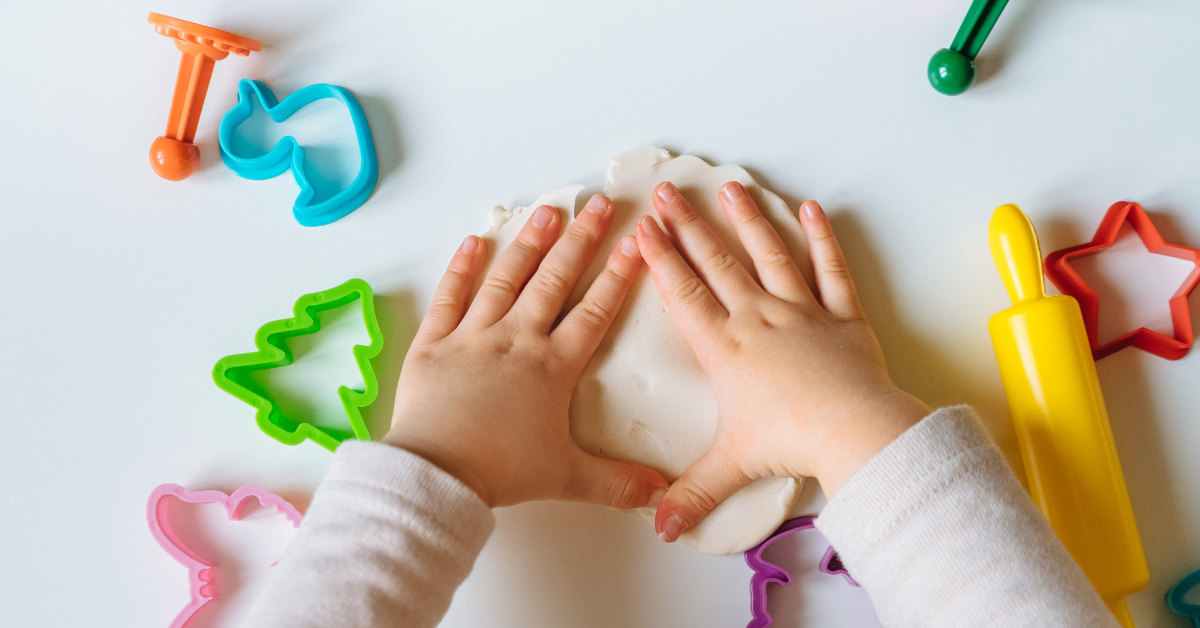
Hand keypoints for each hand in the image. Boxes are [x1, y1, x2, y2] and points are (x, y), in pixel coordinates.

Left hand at [384, 195, 669, 509]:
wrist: (439, 472)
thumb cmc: (500, 472)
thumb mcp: (567, 478)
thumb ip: (617, 483)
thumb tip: (660, 494)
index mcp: (553, 366)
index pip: (595, 311)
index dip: (619, 276)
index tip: (636, 243)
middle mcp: (517, 340)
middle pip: (555, 281)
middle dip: (581, 240)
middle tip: (599, 206)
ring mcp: (473, 336)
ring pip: (507, 279)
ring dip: (529, 243)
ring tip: (547, 211)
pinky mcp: (434, 343)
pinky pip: (449, 297)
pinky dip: (461, 268)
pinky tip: (474, 242)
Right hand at [635, 181, 930, 542]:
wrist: (852, 431)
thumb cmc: (792, 442)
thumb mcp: (731, 465)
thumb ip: (692, 491)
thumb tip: (662, 526)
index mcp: (725, 348)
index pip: (683, 294)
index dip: (661, 259)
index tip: (644, 229)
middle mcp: (757, 319)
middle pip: (717, 263)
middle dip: (689, 225)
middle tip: (670, 192)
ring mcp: (800, 311)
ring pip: (768, 254)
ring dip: (747, 220)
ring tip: (731, 188)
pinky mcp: (840, 315)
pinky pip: (829, 269)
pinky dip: (821, 239)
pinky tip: (811, 211)